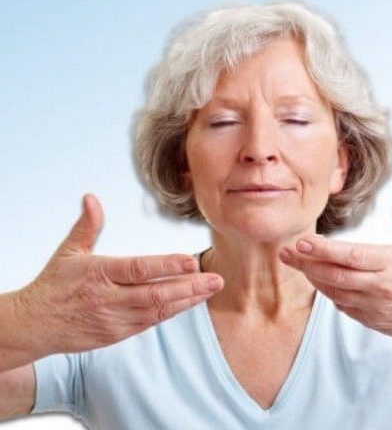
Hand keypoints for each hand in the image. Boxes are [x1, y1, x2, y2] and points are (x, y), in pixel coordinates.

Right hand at [13, 194, 223, 356]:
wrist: (32, 325)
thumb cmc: (53, 285)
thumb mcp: (68, 252)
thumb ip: (86, 225)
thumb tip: (92, 198)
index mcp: (98, 273)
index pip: (138, 269)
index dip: (167, 266)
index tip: (192, 262)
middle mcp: (108, 298)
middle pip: (155, 293)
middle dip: (189, 287)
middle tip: (216, 280)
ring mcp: (114, 319)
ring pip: (157, 311)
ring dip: (186, 301)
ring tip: (210, 290)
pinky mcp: (116, 334)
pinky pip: (149, 323)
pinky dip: (171, 312)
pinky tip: (189, 302)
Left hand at [280, 187, 391, 347]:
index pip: (351, 256)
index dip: (323, 249)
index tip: (301, 241)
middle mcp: (382, 287)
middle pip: (335, 275)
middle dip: (306, 263)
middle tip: (284, 253)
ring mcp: (376, 307)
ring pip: (335, 292)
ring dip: (313, 278)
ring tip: (296, 264)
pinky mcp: (374, 321)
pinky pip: (344, 307)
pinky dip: (329, 294)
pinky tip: (320, 281)